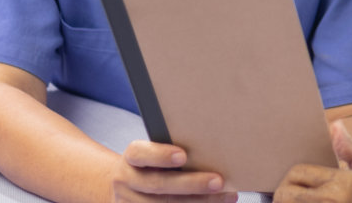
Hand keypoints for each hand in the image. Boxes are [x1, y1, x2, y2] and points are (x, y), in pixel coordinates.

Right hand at [114, 140, 235, 201]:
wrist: (126, 188)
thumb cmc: (152, 167)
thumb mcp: (155, 156)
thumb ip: (175, 154)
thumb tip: (211, 155)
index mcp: (131, 158)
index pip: (140, 153)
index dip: (160, 155)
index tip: (183, 156)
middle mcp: (127, 181)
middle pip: (158, 184)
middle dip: (191, 184)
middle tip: (218, 181)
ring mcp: (130, 202)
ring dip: (198, 202)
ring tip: (226, 197)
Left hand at [273, 120, 351, 202]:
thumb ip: (351, 150)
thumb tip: (336, 126)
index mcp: (345, 184)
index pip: (297, 173)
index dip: (291, 178)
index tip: (295, 184)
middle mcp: (335, 201)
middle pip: (286, 195)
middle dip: (285, 196)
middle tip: (291, 197)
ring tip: (300, 200)